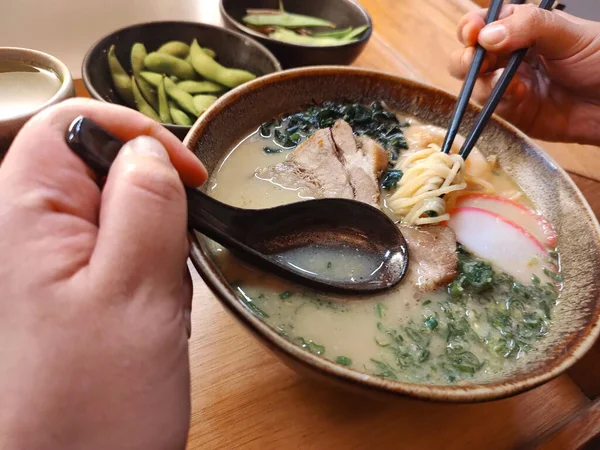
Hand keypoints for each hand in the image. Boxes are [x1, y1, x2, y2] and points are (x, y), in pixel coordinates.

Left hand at [0, 99, 206, 449]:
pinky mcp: (87, 289)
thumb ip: (144, 206)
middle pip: (105, 167)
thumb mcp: (133, 291)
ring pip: (128, 212)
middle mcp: (36, 231)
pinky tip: (157, 314)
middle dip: (154, 202)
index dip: (131, 131)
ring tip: (159, 300)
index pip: (69, 124)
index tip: (184, 173)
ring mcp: (63, 263)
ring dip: (160, 246)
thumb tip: (151, 150)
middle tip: (171, 257)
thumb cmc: (95, 400)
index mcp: (26, 216)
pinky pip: (134, 253)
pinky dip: (158, 273)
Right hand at [449, 4, 599, 144]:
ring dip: (481, 81)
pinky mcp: (515, 114)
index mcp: (522, 30)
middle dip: (465, 58)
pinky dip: (500, 101)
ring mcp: (509, 87)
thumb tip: (486, 35)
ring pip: (475, 84)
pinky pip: (493, 108)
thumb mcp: (569, 33)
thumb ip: (529, 27)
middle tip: (473, 59)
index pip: (483, 24)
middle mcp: (510, 58)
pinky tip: (518, 94)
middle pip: (469, 57)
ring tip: (501, 79)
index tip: (472, 32)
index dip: (471, 27)